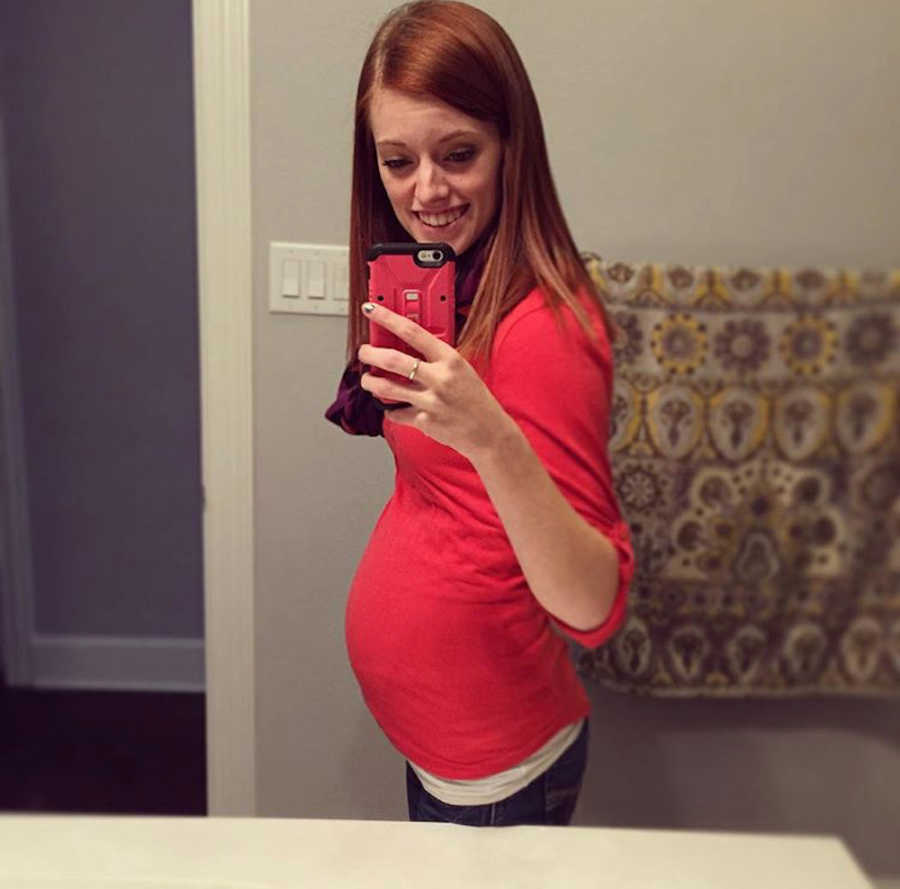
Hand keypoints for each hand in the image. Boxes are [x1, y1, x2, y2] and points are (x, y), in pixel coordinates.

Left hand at [357, 302, 511, 460]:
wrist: (488, 431)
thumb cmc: (475, 399)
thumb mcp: (461, 369)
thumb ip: (436, 357)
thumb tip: (406, 344)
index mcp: (450, 359)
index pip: (412, 331)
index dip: (387, 318)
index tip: (372, 310)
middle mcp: (439, 378)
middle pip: (392, 360)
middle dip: (370, 354)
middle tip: (364, 352)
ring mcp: (430, 401)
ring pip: (386, 388)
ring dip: (370, 383)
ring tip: (367, 380)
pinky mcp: (424, 421)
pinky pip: (395, 413)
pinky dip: (389, 410)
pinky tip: (391, 407)